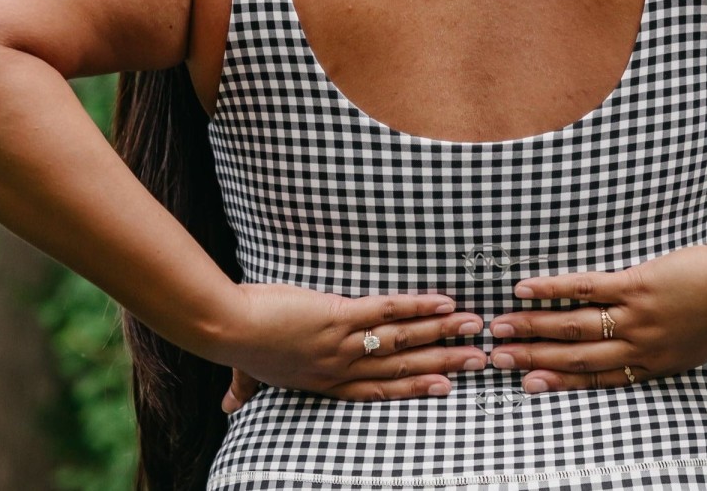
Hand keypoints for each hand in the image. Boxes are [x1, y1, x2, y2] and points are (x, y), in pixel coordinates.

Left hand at [217, 284, 486, 410]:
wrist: (228, 327)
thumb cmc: (238, 345)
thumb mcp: (246, 375)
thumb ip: (245, 389)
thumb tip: (230, 406)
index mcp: (325, 381)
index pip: (380, 387)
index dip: (415, 387)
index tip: (444, 387)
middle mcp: (341, 367)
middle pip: (403, 367)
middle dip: (443, 363)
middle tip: (478, 360)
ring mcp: (343, 343)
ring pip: (402, 340)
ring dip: (441, 334)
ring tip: (473, 328)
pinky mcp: (339, 315)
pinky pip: (385, 311)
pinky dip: (415, 307)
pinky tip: (441, 302)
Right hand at [488, 242, 706, 392]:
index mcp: (655, 363)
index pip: (598, 377)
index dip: (560, 380)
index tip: (529, 382)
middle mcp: (639, 347)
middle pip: (575, 356)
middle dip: (533, 356)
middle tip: (496, 357)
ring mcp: (634, 317)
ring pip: (573, 326)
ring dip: (532, 326)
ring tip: (500, 326)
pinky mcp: (635, 286)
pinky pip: (586, 290)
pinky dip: (553, 289)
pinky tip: (525, 288)